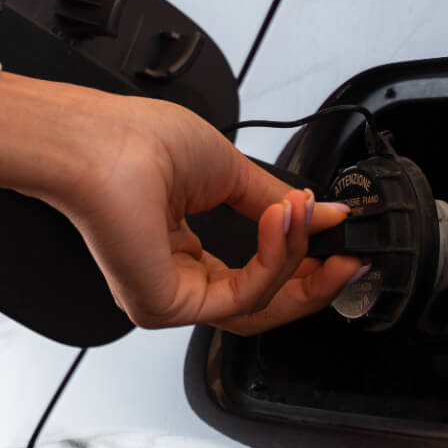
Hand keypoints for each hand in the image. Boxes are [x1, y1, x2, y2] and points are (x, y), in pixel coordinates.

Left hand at [0, 74, 364, 332]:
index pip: (255, 276)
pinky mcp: (166, 306)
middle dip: (314, 280)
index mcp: (183, 248)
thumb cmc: (135, 141)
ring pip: (259, 306)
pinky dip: (274, 261)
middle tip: (351, 255)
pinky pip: (243, 298)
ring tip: (309, 217)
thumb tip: (325, 214)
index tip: (341, 242)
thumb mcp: (228, 170)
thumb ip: (277, 202)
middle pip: (264, 303)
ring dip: (297, 261)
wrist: (96, 141)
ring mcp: (170, 297)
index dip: (303, 262)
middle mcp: (176, 279)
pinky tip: (283, 222)